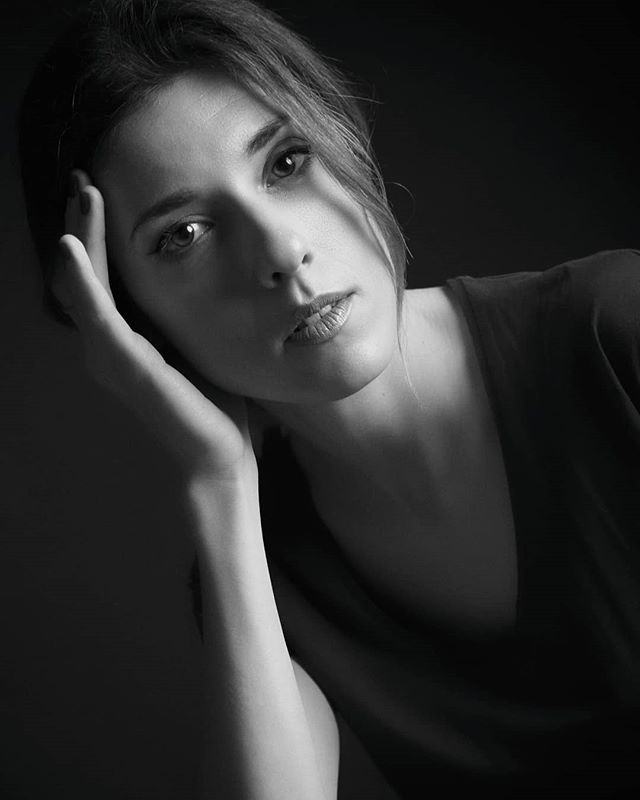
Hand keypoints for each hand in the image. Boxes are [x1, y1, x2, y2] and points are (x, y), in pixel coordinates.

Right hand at [53, 170, 253, 480]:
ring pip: (84, 284)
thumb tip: (193, 277)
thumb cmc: (212, 403)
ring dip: (81, 236)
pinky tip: (71, 245)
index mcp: (124, 339)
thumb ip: (179, 315)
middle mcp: (106, 345)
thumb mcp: (194, 345)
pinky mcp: (123, 364)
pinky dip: (82, 278)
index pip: (101, 277)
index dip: (97, 234)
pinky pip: (96, 313)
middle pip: (84, 273)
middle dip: (84, 225)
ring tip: (84, 193)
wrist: (218, 453)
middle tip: (83, 179)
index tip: (99, 192)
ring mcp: (109, 355)